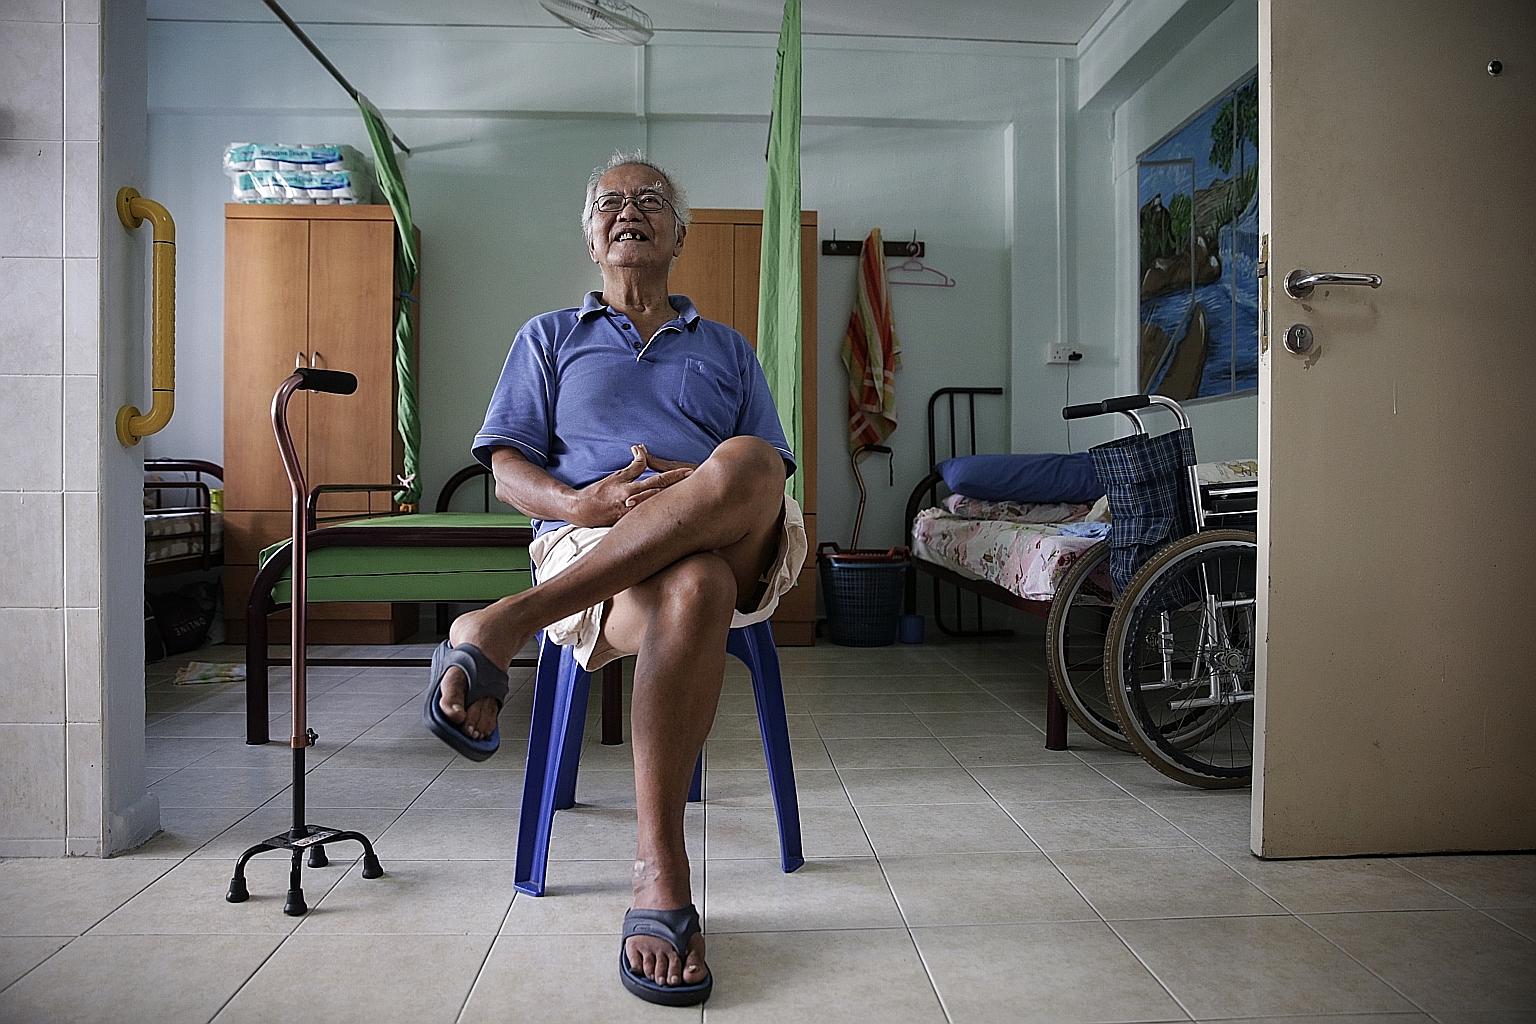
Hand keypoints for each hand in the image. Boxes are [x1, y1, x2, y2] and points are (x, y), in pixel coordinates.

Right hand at [571, 444, 691, 525]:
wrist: (582, 511)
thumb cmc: (600, 492)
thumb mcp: (618, 477)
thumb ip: (634, 467)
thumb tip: (642, 451)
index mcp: (630, 490)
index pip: (657, 481)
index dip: (674, 476)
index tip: (690, 472)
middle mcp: (633, 504)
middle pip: (662, 497)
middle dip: (679, 492)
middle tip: (698, 485)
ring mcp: (633, 518)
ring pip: (657, 511)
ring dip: (673, 506)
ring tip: (693, 504)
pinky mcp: (632, 527)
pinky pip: (649, 523)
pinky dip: (662, 520)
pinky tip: (676, 521)